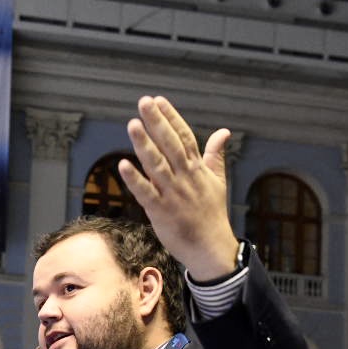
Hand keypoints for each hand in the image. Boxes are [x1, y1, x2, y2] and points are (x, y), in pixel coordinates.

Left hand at [119, 95, 238, 279]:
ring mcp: (173, 194)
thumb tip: (224, 131)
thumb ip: (215, 155)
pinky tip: (122, 164)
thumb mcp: (217, 181)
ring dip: (144, 144)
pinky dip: (135, 179)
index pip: (184, 137)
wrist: (211, 248)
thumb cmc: (212, 214)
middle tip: (144, 102)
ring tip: (133, 124)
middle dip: (157, 122)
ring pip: (157, 165)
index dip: (171, 118)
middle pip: (170, 145)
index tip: (159, 100)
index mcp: (197, 169)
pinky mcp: (161, 212)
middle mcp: (185, 177)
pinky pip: (146, 193)